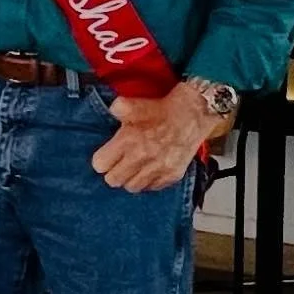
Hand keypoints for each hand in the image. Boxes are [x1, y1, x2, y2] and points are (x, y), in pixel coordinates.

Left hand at [91, 84, 213, 192]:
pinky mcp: (172, 175)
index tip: (105, 156)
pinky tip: (148, 170)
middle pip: (113, 180)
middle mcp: (142, 158)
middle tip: (117, 164)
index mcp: (128, 141)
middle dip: (112, 172)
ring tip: (132, 168)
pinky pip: (152, 188)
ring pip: (132, 187)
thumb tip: (109, 110)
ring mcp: (158, 169)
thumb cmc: (163, 110)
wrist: (193, 114)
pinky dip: (148, 182)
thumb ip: (117, 108)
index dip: (101, 160)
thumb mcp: (134, 104)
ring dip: (129, 179)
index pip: (100, 164)